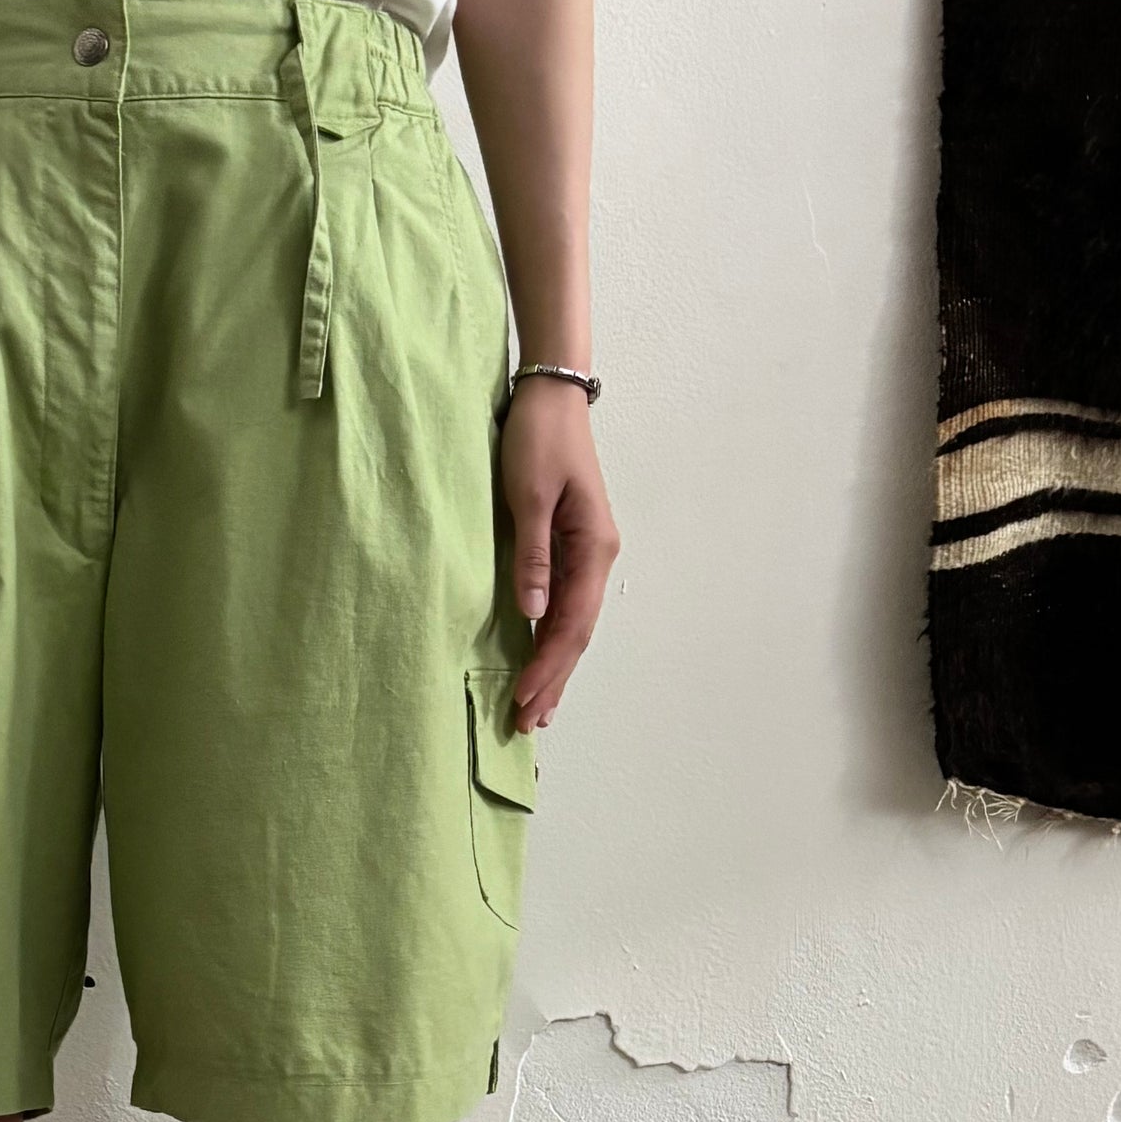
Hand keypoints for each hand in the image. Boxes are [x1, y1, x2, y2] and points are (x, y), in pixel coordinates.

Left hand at [503, 376, 619, 732]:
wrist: (549, 398)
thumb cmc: (538, 440)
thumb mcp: (531, 496)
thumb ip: (534, 556)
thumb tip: (533, 613)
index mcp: (593, 548)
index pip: (571, 623)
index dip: (549, 666)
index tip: (525, 700)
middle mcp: (595, 557)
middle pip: (576, 633)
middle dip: (553, 679)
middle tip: (528, 723)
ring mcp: (585, 554)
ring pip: (571, 624)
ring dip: (553, 666)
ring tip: (536, 708)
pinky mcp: (568, 547)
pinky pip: (563, 606)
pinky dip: (550, 638)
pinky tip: (539, 660)